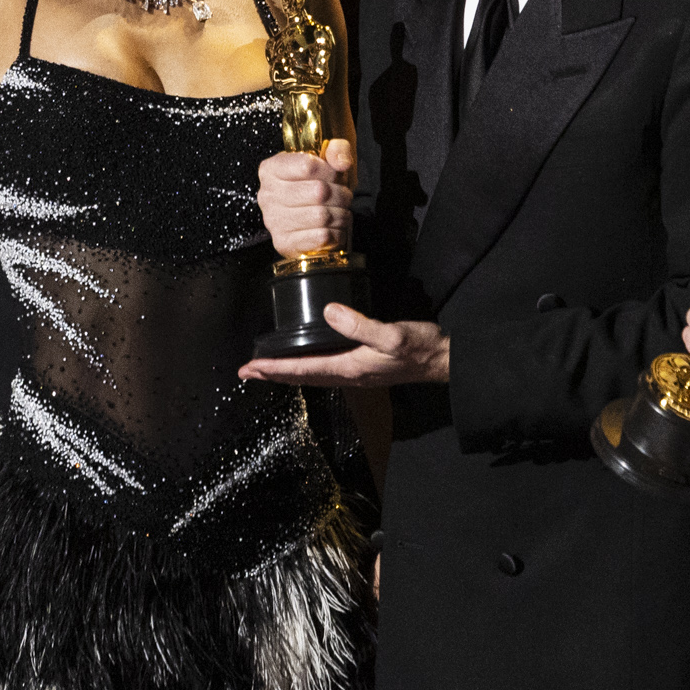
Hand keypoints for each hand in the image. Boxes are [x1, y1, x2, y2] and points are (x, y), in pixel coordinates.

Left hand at [239, 304, 448, 387]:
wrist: (442, 360)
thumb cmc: (420, 348)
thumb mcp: (391, 334)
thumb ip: (359, 324)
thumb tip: (328, 311)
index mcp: (350, 368)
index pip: (303, 370)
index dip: (274, 368)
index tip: (251, 368)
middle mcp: (349, 375)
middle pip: (302, 377)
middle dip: (273, 374)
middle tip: (247, 371)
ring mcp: (356, 373)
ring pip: (312, 375)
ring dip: (287, 372)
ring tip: (267, 368)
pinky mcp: (363, 367)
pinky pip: (324, 370)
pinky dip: (306, 367)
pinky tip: (304, 361)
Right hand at [259, 144, 354, 260]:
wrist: (307, 221)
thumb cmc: (316, 187)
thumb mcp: (326, 161)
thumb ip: (336, 150)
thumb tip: (341, 163)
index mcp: (271, 169)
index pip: (308, 165)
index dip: (330, 170)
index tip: (335, 175)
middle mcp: (267, 194)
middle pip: (318, 191)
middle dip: (341, 194)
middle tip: (343, 196)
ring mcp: (273, 221)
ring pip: (322, 216)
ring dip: (341, 214)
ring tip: (340, 212)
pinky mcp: (284, 243)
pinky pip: (321, 237)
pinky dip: (336, 234)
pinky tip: (333, 229)